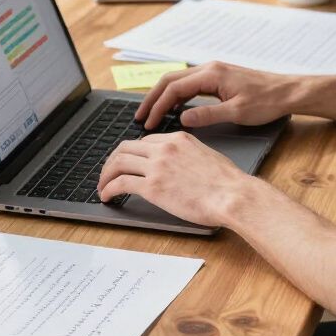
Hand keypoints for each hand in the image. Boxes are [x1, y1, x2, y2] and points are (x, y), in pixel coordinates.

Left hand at [97, 131, 255, 226]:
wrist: (233, 195)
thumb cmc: (228, 183)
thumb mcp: (207, 156)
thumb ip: (189, 155)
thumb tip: (182, 166)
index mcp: (178, 139)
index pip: (145, 141)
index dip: (133, 153)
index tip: (128, 163)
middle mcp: (164, 148)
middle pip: (125, 147)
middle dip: (112, 161)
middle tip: (108, 173)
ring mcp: (157, 166)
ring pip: (118, 163)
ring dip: (106, 175)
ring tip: (103, 186)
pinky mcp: (152, 186)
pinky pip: (121, 183)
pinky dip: (109, 188)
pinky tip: (107, 196)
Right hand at [135, 60, 295, 130]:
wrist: (288, 92)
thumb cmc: (267, 101)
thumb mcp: (237, 113)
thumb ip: (208, 115)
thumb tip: (182, 119)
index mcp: (211, 74)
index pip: (174, 88)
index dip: (158, 105)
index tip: (148, 122)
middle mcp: (209, 69)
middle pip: (170, 80)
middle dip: (153, 98)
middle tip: (140, 117)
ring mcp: (214, 72)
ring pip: (179, 81)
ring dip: (163, 96)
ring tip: (151, 113)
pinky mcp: (219, 78)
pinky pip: (190, 84)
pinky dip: (177, 95)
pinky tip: (174, 109)